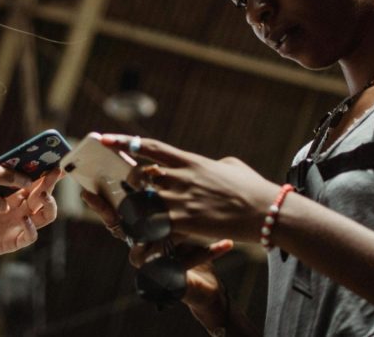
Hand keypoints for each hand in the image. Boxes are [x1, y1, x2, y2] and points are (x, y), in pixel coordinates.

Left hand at [0, 169, 62, 265]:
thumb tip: (2, 161)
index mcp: (16, 198)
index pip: (36, 183)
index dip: (46, 173)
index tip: (54, 161)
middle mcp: (23, 211)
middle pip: (44, 196)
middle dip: (51, 183)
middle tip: (55, 171)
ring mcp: (21, 226)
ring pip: (47, 216)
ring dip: (49, 204)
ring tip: (43, 194)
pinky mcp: (15, 241)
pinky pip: (31, 236)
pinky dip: (31, 227)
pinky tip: (25, 219)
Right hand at [81, 189, 231, 310]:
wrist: (207, 284)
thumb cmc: (191, 241)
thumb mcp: (181, 211)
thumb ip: (168, 189)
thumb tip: (157, 161)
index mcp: (137, 229)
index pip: (114, 214)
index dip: (100, 205)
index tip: (88, 191)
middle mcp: (139, 248)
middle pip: (130, 229)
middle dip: (144, 212)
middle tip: (157, 197)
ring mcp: (152, 267)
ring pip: (155, 247)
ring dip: (179, 232)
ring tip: (197, 222)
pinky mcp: (170, 281)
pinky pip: (186, 264)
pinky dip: (207, 253)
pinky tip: (225, 244)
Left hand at [100, 134, 281, 242]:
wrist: (267, 211)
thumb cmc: (254, 189)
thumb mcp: (231, 167)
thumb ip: (211, 165)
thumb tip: (210, 165)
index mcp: (191, 161)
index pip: (150, 147)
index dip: (124, 143)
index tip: (105, 139)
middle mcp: (182, 177)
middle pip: (140, 174)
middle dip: (131, 181)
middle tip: (129, 187)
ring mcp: (182, 199)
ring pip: (143, 199)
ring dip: (136, 207)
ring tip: (134, 213)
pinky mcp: (185, 221)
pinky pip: (155, 223)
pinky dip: (147, 228)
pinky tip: (144, 234)